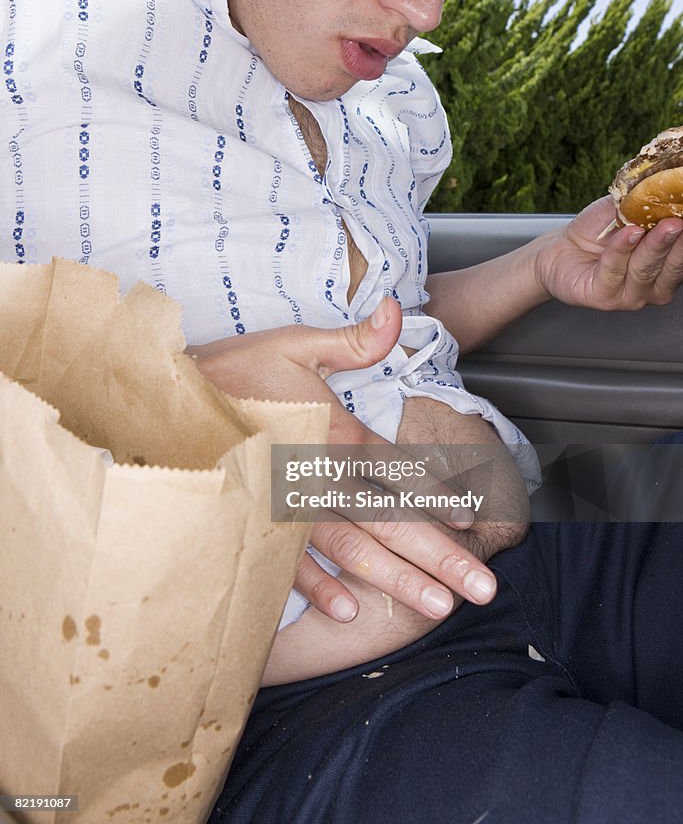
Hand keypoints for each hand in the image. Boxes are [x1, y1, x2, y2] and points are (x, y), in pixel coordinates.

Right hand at [189, 298, 500, 623]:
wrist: (168, 400)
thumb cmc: (234, 371)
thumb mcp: (295, 344)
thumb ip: (354, 340)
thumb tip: (399, 312)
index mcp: (332, 432)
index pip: (396, 469)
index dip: (437, 495)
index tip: (470, 524)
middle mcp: (318, 474)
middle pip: (389, 518)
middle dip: (438, 554)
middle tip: (481, 588)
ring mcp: (288, 504)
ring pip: (352, 546)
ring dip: (396, 578)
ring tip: (436, 607)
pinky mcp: (258, 521)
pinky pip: (292, 560)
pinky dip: (318, 585)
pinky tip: (347, 610)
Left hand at [535, 196, 682, 310]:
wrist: (559, 250)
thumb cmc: (597, 231)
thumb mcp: (628, 210)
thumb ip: (649, 203)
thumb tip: (671, 185)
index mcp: (667, 266)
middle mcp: (654, 285)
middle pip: (671, 265)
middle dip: (676, 241)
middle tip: (679, 222)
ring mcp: (631, 296)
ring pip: (645, 269)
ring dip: (653, 245)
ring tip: (660, 224)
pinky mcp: (604, 298)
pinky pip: (614, 272)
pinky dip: (621, 250)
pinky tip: (628, 234)